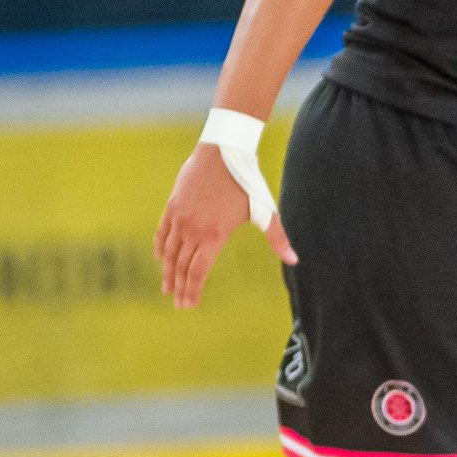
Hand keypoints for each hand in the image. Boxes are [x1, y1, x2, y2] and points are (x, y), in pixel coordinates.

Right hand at [155, 144, 296, 309]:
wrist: (223, 151)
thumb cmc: (247, 182)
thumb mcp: (265, 211)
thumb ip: (278, 238)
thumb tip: (295, 261)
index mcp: (214, 235)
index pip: (198, 271)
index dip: (192, 291)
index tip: (188, 305)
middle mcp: (193, 229)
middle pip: (182, 266)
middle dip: (179, 288)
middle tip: (178, 305)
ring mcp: (180, 217)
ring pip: (169, 252)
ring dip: (167, 272)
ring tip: (167, 287)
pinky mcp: (172, 205)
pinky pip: (162, 232)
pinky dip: (161, 247)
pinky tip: (161, 258)